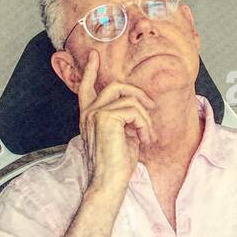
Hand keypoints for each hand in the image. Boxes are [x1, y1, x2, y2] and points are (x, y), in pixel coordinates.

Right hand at [76, 50, 155, 191]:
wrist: (110, 182)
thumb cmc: (118, 164)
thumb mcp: (123, 135)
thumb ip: (124, 117)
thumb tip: (139, 105)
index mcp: (89, 117)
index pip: (86, 88)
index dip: (89, 70)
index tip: (93, 55)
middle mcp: (88, 113)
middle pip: (115, 86)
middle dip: (137, 92)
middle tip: (151, 105)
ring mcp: (95, 114)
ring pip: (129, 100)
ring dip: (145, 118)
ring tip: (147, 135)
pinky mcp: (105, 117)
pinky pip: (134, 110)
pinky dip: (144, 124)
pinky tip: (144, 138)